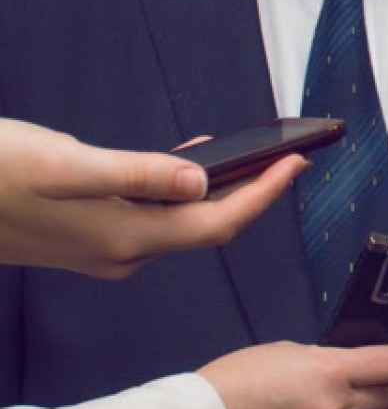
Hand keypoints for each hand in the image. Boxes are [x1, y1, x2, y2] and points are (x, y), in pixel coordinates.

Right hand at [0, 118, 305, 277]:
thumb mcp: (68, 163)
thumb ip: (137, 173)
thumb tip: (200, 181)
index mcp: (124, 237)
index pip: (218, 222)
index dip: (266, 192)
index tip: (299, 162)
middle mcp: (120, 252)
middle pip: (207, 226)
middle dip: (255, 192)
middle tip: (291, 156)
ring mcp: (103, 248)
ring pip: (180, 223)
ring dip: (220, 192)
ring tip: (256, 156)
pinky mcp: (88, 236)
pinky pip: (152, 218)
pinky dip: (179, 192)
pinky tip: (187, 164)